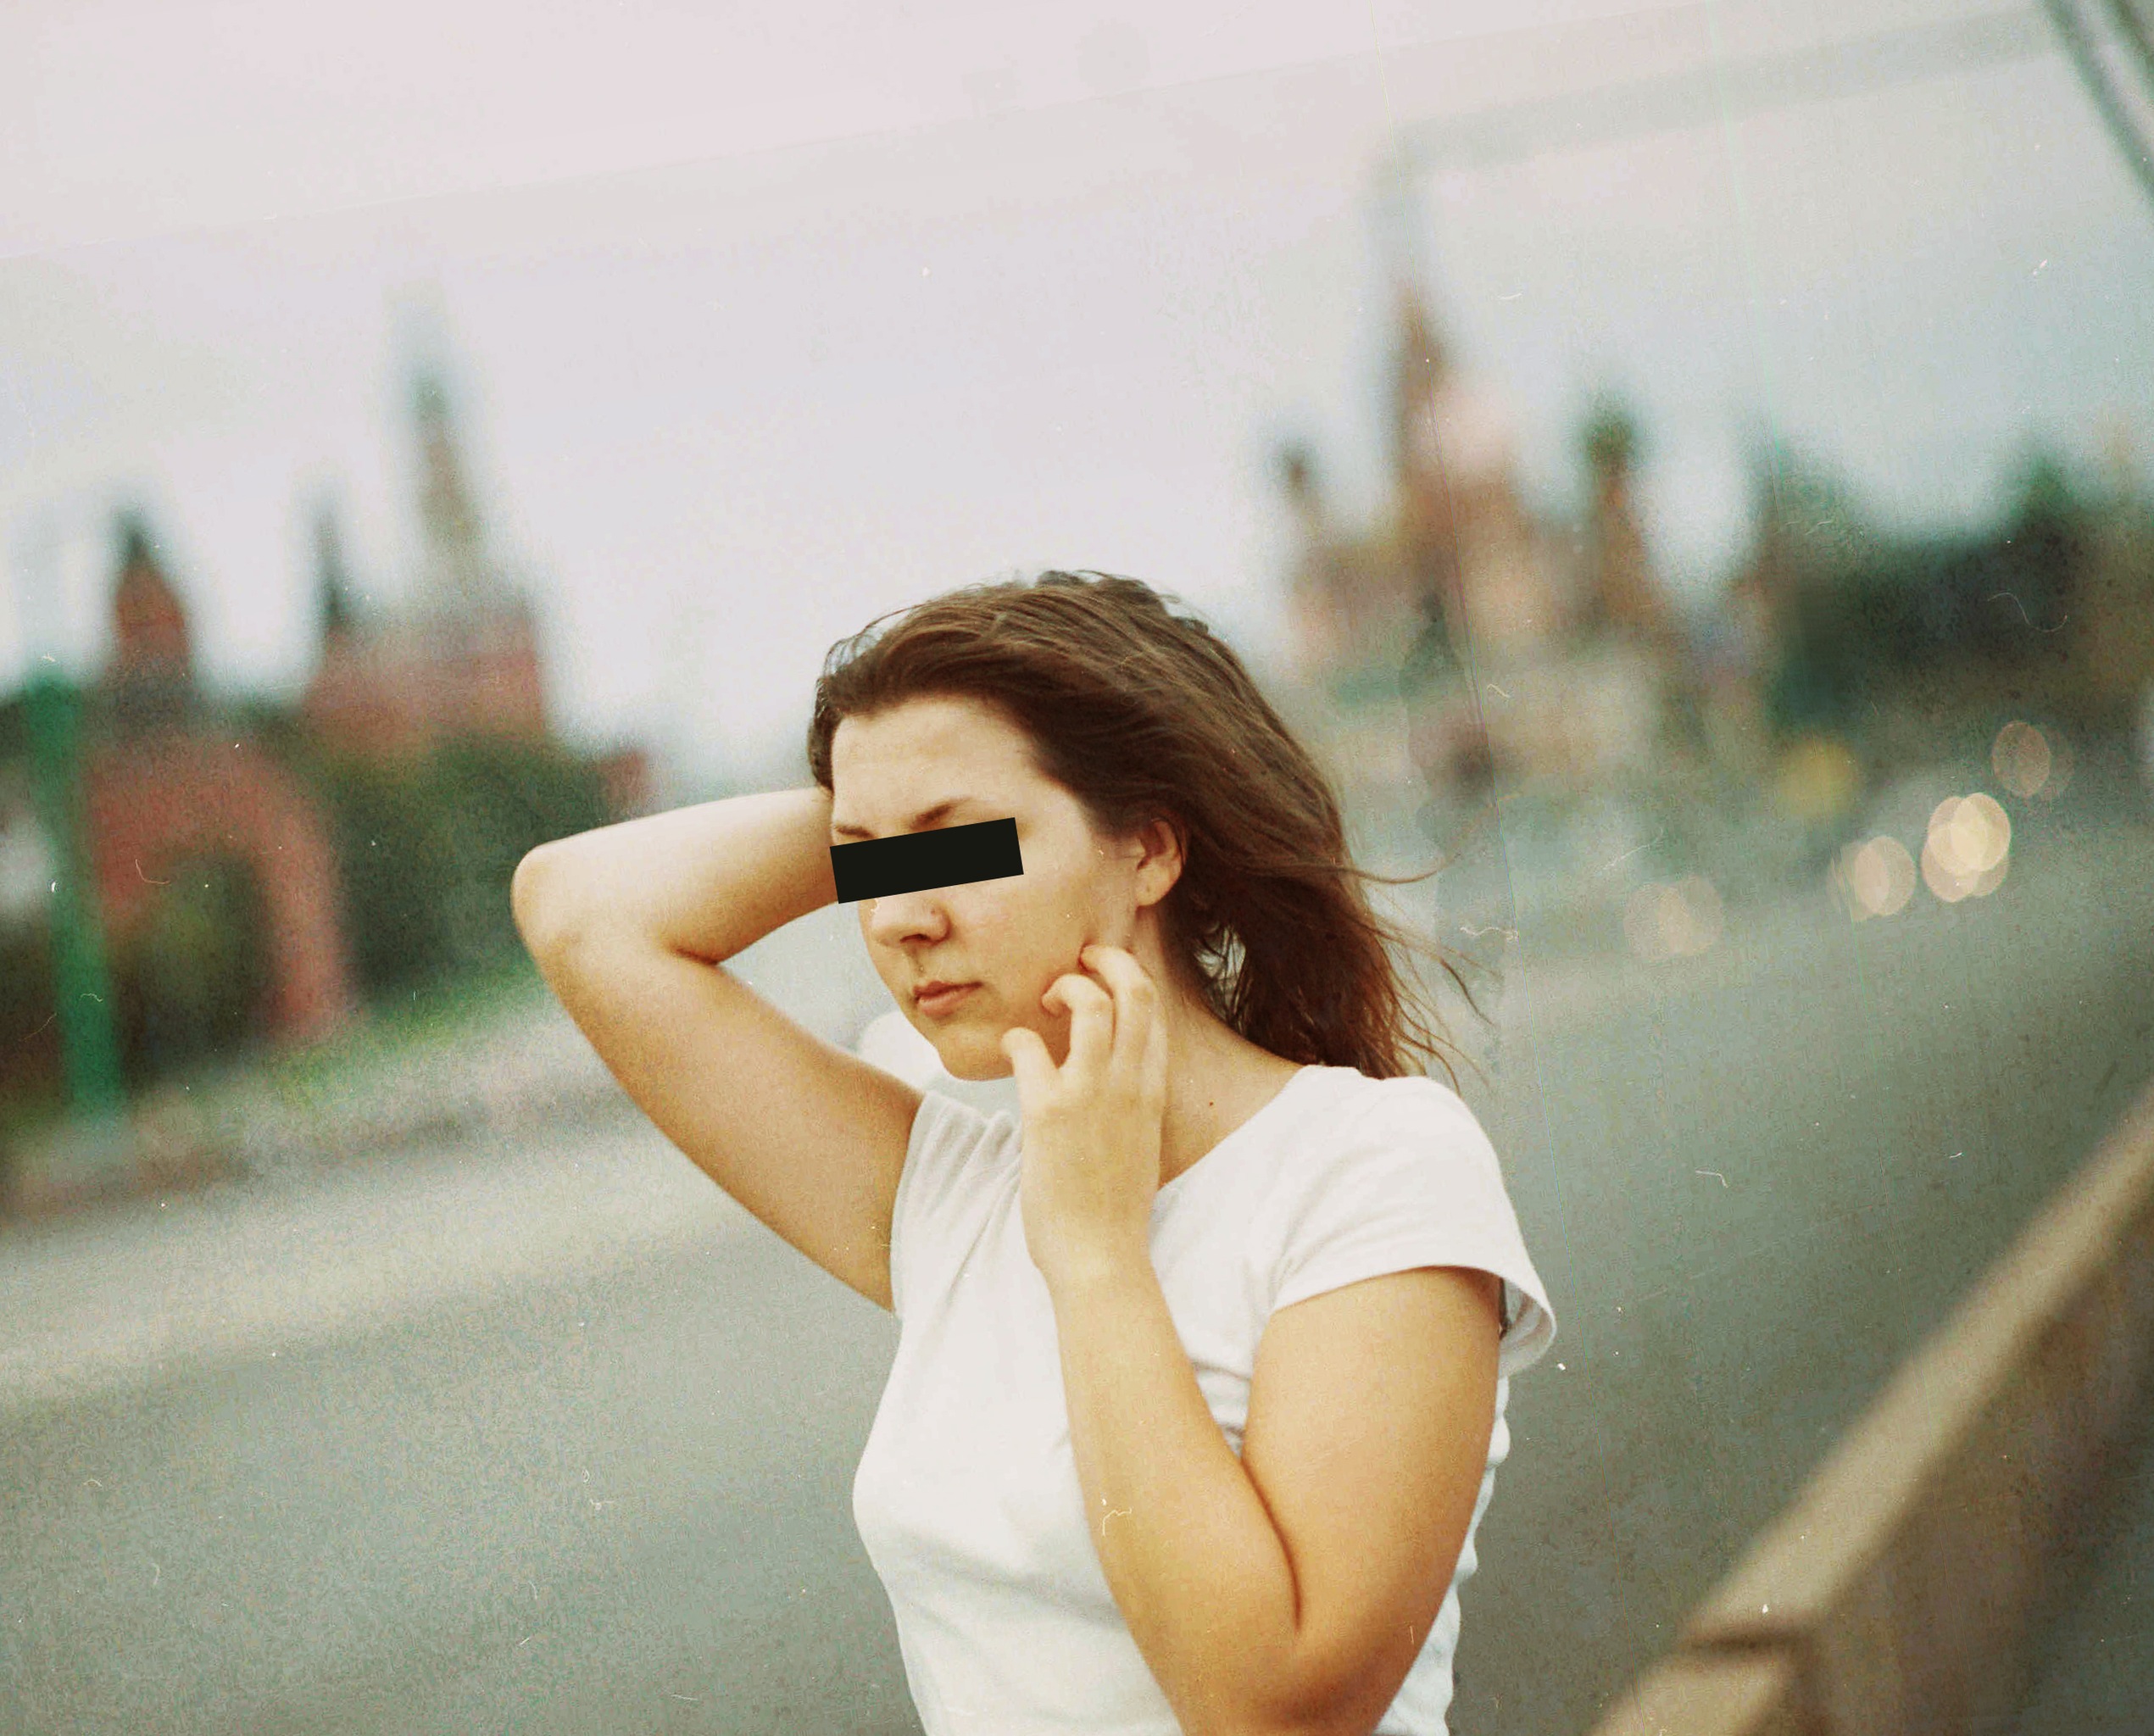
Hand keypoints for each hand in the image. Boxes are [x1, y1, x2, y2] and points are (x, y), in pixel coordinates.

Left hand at [1000, 942, 1169, 1289]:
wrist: (1102, 1259)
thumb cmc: (1113, 1213)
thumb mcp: (1137, 1148)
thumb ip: (1128, 1110)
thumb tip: (1107, 1093)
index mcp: (1154, 1093)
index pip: (1155, 1014)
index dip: (1130, 981)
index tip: (1104, 978)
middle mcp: (1131, 1085)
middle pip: (1136, 991)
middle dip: (1107, 960)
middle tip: (1078, 963)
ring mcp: (1092, 1094)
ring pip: (1090, 1003)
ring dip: (1063, 987)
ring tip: (1043, 1000)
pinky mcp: (1049, 1112)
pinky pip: (1028, 1046)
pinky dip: (1015, 1037)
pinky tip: (1011, 1048)